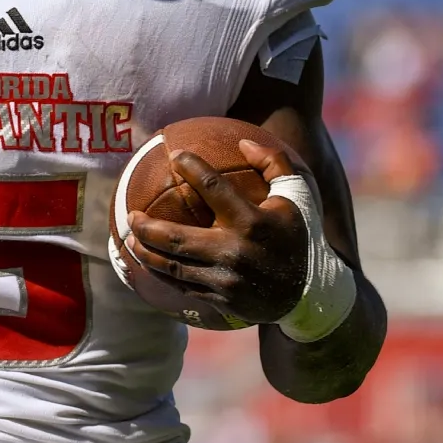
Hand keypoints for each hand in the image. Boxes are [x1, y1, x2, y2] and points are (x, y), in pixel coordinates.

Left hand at [125, 138, 311, 327]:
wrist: (312, 295)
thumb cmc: (300, 236)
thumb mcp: (298, 195)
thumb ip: (274, 163)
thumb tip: (243, 142)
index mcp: (253, 222)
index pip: (214, 187)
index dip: (192, 167)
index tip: (175, 157)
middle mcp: (235, 252)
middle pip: (177, 238)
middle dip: (147, 227)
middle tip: (132, 214)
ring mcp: (226, 280)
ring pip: (173, 267)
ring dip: (146, 253)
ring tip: (130, 239)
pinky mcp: (221, 301)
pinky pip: (182, 288)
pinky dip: (161, 275)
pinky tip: (148, 263)